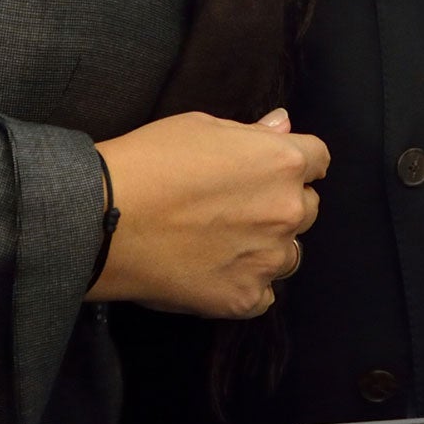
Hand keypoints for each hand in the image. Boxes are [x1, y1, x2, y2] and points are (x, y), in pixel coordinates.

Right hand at [87, 107, 327, 317]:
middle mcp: (286, 210)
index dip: (295, 163)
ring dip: (268, 246)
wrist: (104, 219)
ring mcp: (267, 259)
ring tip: (224, 241)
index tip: (273, 170)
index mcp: (282, 162)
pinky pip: (263, 294)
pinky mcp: (244, 298)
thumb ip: (252, 132)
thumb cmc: (150, 162)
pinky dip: (246, 284)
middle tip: (238, 206)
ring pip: (289, 254)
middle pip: (307, 207)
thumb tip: (282, 125)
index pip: (318, 159)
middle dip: (282, 203)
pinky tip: (214, 271)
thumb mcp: (202, 127)